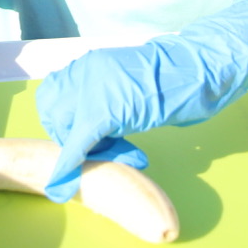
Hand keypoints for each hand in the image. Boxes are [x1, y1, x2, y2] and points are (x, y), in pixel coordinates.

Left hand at [35, 0, 247, 201]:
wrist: (197, 69)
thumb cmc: (171, 79)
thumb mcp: (127, 83)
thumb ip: (103, 96)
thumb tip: (83, 126)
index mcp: (88, 63)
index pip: (51, 95)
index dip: (61, 121)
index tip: (83, 138)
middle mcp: (84, 71)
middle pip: (52, 113)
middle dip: (68, 137)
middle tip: (104, 147)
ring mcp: (92, 88)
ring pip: (64, 128)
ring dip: (81, 150)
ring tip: (126, 152)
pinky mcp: (104, 111)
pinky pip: (77, 142)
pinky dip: (69, 165)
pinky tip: (64, 184)